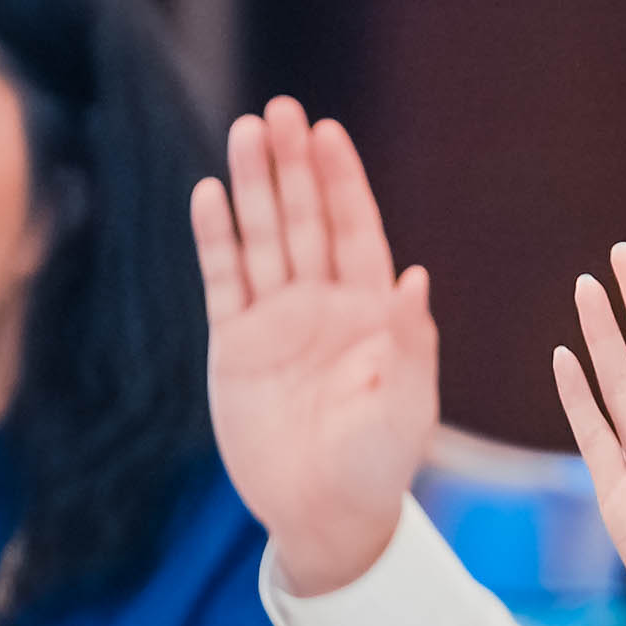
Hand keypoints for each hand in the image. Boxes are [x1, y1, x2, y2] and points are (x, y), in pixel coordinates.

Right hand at [192, 98, 438, 597]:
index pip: (355, 231)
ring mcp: (276, 321)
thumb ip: (410, 343)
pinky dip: (215, 239)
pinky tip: (208, 194)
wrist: (325, 515)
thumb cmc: (379, 466)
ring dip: (253, 186)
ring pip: (261, 239)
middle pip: (304, 221)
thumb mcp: (407, 408)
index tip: (327, 132)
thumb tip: (416, 277)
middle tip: (280, 109)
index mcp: (372, 312)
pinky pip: (223, 281)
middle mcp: (323, 305)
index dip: (341, 182)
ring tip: (245, 131)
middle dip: (293, 166)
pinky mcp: (235, 345)